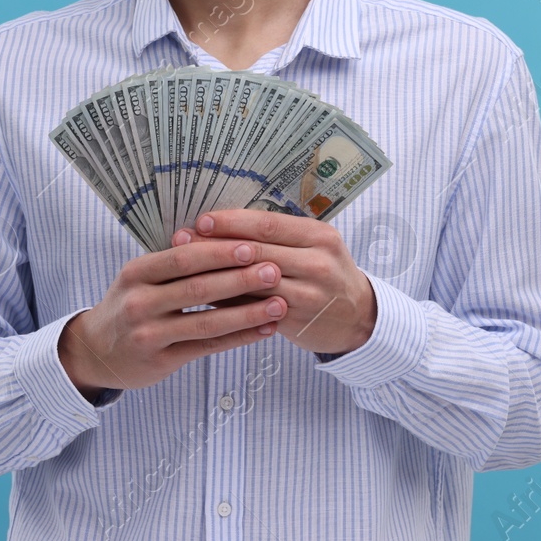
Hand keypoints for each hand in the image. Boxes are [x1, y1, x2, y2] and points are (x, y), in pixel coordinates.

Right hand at [58, 238, 288, 399]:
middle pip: (196, 287)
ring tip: (279, 304)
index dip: (218, 252)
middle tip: (273, 270)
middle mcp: (140, 302)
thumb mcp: (139, 277)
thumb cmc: (128, 306)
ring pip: (205, 321)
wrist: (95, 351)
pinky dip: (238, 338)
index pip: (182, 258)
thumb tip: (223, 235)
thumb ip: (175, 262)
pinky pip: (206, 347)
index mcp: (137, 273)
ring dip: (246, 312)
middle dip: (239, 279)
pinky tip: (263, 330)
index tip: (251, 245)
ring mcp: (149, 334)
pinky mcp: (161, 361)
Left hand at [173, 209, 376, 356]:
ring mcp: (310, 294)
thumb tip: (220, 226)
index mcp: (318, 235)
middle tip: (182, 241)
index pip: (268, 224)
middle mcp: (317, 262)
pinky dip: (229, 303)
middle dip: (215, 245)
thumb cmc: (324, 274)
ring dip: (216, 275)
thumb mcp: (312, 246)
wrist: (358, 317)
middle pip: (257, 251)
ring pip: (253, 282)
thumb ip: (275, 238)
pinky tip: (205, 299)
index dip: (232, 222)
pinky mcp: (298, 320)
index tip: (202, 220)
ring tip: (186, 270)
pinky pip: (255, 309)